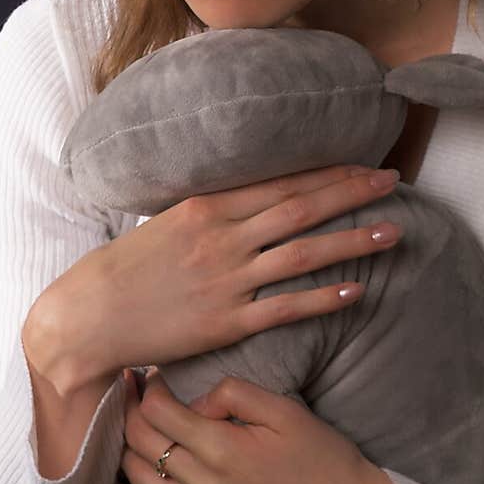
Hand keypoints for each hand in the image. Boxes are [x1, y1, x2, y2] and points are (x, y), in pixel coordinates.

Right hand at [25, 163, 402, 395]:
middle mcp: (222, 237)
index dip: (327, 172)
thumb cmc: (126, 270)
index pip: (280, 182)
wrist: (89, 316)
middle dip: (352, 192)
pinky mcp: (227, 321)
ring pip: (303, 253)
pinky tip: (355, 290)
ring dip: (352, 241)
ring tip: (393, 231)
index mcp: (207, 206)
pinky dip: (323, 297)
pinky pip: (286, 307)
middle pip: (301, 207)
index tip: (364, 162)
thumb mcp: (166, 223)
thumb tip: (250, 200)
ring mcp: (227, 279)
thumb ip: (212, 212)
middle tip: (393, 181)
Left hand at [121, 368, 399, 483]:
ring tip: (136, 426)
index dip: (147, 388)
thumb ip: (233, 394)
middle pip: (141, 444)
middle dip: (130, 411)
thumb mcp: (285, 410)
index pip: (157, 413)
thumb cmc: (323, 461)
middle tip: (132, 392)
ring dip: (130, 449)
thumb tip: (197, 402)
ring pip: (142, 482)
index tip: (150, 374)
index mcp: (220, 450)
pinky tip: (148, 473)